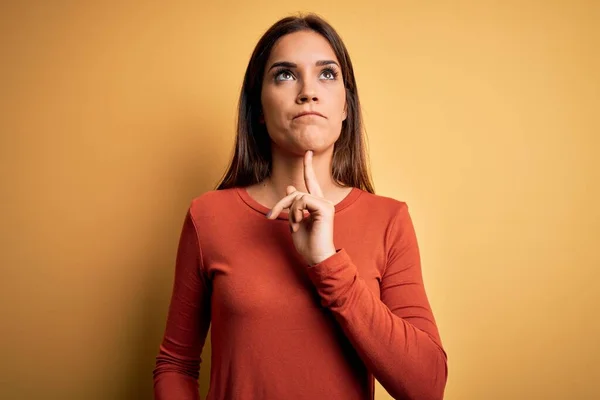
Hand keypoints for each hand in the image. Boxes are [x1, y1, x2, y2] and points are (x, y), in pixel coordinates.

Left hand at [266, 150, 336, 264]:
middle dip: (281, 203)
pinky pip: (302, 201)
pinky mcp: (324, 207)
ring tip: (292, 226)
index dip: (308, 167)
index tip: (308, 152)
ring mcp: (325, 204)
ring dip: (288, 212)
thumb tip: (291, 188)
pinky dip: (295, 213)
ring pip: (297, 197)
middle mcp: (323, 202)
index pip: (311, 182)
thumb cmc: (307, 245)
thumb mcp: (295, 221)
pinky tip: (298, 225)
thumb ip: (293, 205)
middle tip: (271, 216)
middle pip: (297, 192)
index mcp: (317, 204)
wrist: (317, 257)